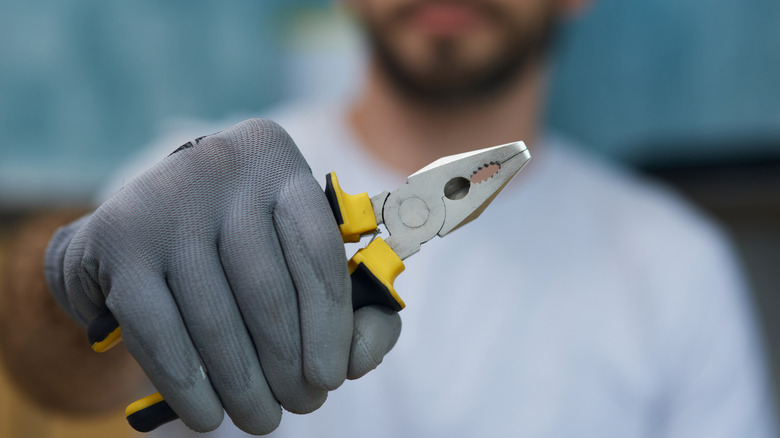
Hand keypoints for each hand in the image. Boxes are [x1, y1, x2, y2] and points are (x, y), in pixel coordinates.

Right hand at [45, 119, 400, 433]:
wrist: (147, 218)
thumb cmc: (244, 244)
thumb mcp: (302, 253)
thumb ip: (355, 303)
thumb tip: (360, 356)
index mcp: (274, 161)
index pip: (317, 249)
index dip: (331, 324)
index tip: (333, 377)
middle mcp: (219, 168)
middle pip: (266, 290)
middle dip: (288, 365)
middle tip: (301, 404)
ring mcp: (163, 203)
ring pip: (215, 317)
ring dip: (242, 385)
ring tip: (260, 417)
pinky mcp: (116, 241)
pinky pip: (159, 330)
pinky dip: (188, 383)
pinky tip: (208, 414)